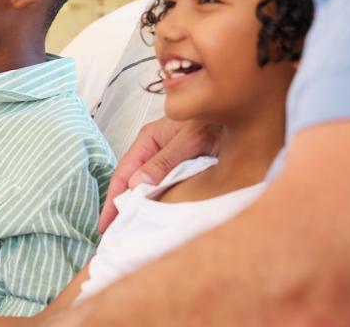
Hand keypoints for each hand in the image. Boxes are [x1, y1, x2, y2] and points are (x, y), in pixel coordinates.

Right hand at [97, 118, 220, 232]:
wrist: (243, 114)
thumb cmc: (216, 120)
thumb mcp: (190, 140)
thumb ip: (164, 161)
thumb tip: (135, 185)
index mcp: (149, 140)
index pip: (123, 174)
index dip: (112, 201)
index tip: (105, 226)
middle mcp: (155, 151)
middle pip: (132, 184)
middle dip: (122, 209)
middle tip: (114, 236)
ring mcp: (169, 162)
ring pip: (149, 189)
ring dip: (140, 209)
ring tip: (131, 233)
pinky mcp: (185, 172)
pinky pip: (168, 191)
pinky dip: (160, 206)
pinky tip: (157, 220)